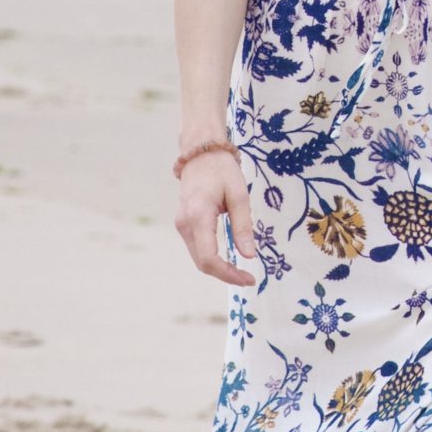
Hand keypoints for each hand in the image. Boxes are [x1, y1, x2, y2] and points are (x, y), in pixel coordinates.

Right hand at [174, 150, 256, 286]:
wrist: (200, 152)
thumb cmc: (222, 170)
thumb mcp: (239, 195)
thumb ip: (243, 225)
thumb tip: (249, 255)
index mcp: (198, 217)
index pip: (208, 258)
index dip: (228, 274)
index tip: (249, 278)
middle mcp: (185, 224)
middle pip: (202, 263)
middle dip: (225, 275)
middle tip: (249, 278)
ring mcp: (181, 225)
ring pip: (198, 258)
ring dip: (218, 268)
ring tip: (241, 271)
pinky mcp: (184, 224)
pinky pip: (197, 248)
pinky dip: (212, 258)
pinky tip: (228, 259)